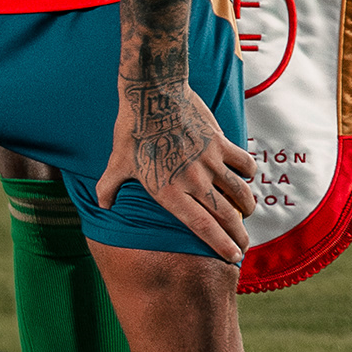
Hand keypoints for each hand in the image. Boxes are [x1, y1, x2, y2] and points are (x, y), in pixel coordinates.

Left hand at [102, 83, 260, 258]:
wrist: (152, 94)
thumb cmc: (132, 130)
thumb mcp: (117, 162)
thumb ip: (109, 187)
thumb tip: (103, 206)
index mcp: (168, 191)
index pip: (202, 227)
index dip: (221, 245)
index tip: (234, 257)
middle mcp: (193, 181)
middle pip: (227, 216)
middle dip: (239, 235)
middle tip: (244, 244)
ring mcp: (210, 162)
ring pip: (241, 194)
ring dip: (247, 207)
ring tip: (245, 213)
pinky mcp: (221, 144)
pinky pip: (245, 165)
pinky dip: (249, 174)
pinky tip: (244, 178)